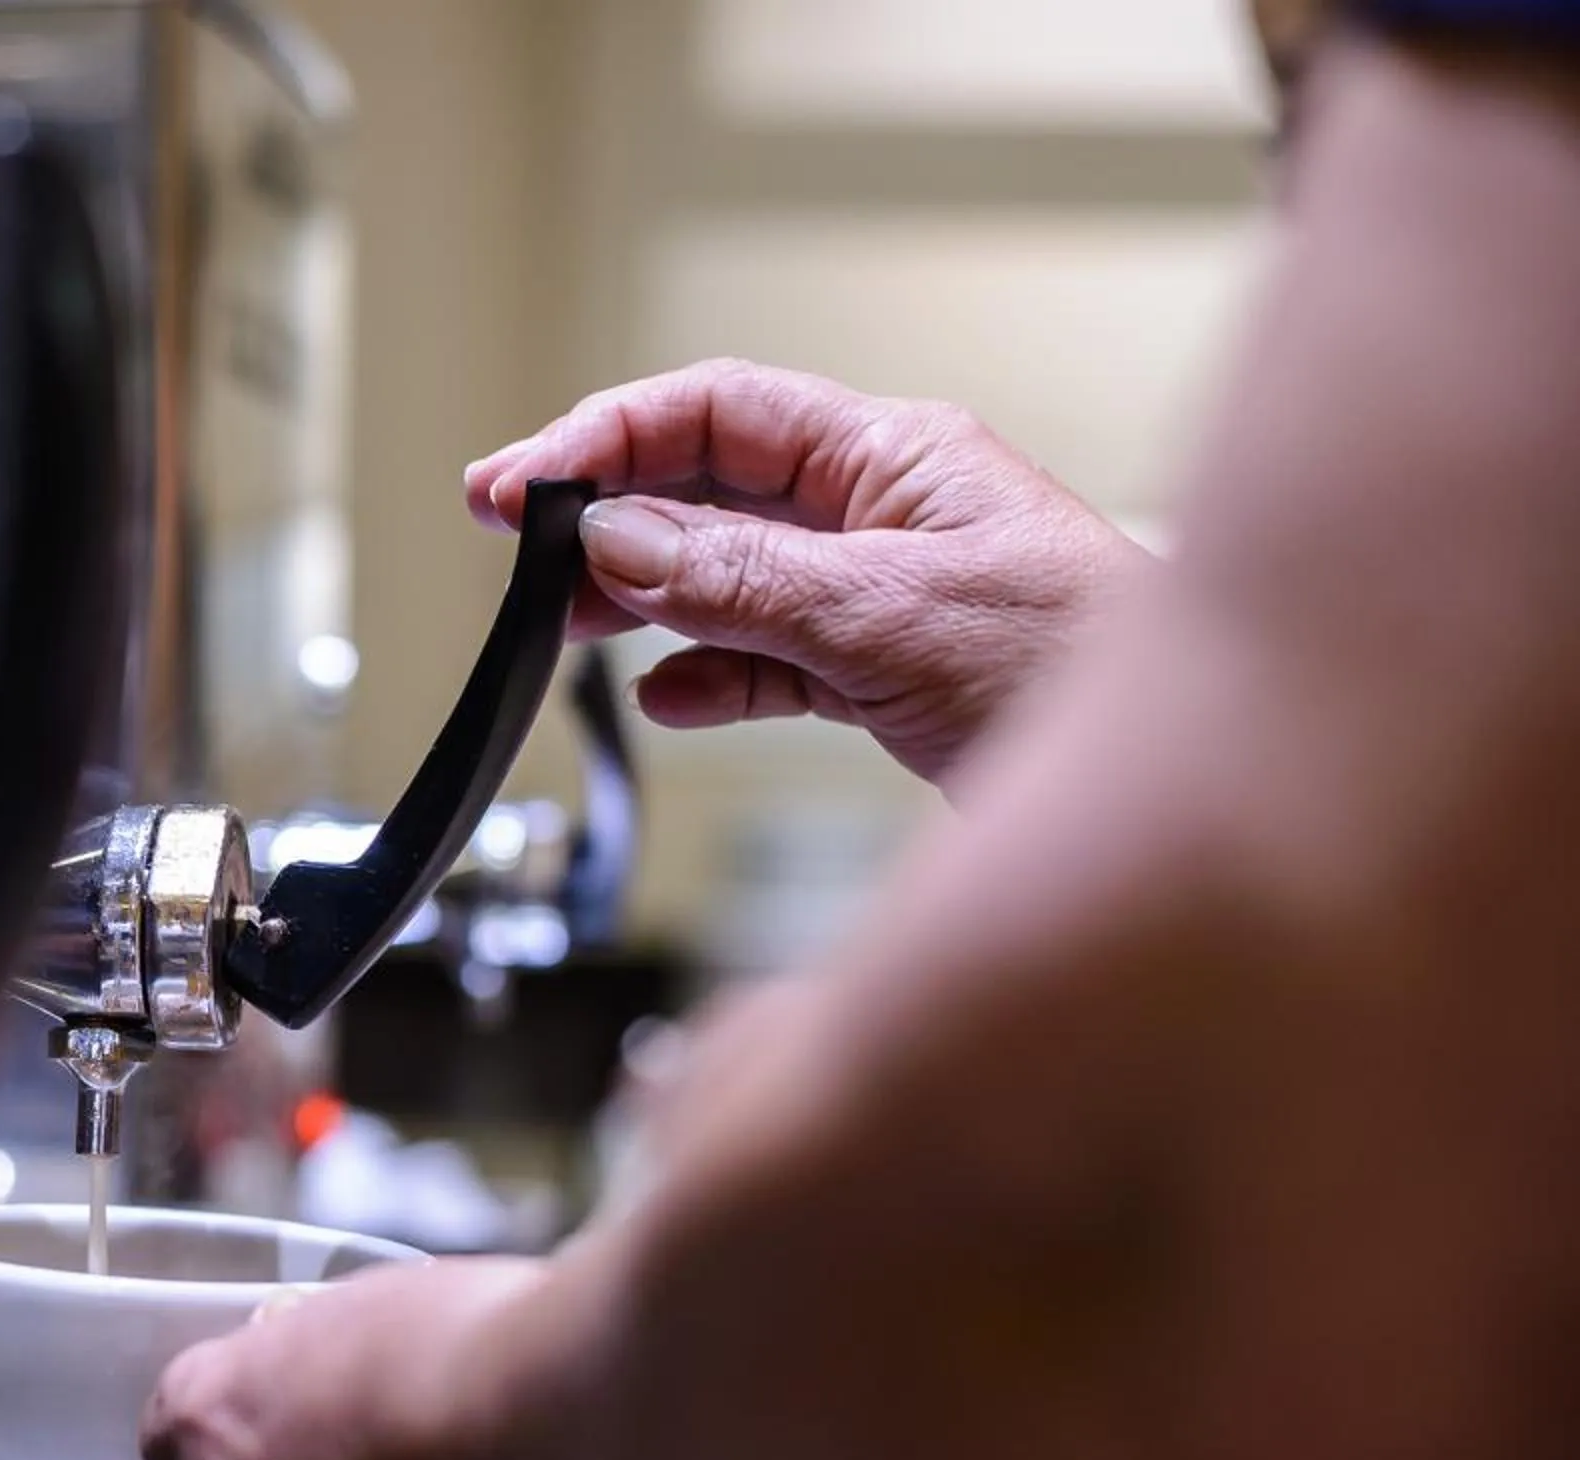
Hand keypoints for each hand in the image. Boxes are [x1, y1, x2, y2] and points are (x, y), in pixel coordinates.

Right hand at [466, 359, 1150, 784]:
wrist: (1204, 785)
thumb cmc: (1086, 664)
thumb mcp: (888, 613)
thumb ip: (741, 582)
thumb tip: (617, 541)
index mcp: (893, 455)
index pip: (716, 413)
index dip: (607, 439)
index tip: (520, 487)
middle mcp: (883, 512)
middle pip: (710, 491)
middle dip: (610, 520)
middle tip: (517, 554)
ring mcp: (885, 593)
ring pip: (730, 578)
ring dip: (647, 602)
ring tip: (569, 630)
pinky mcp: (890, 672)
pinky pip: (770, 659)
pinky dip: (712, 678)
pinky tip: (672, 700)